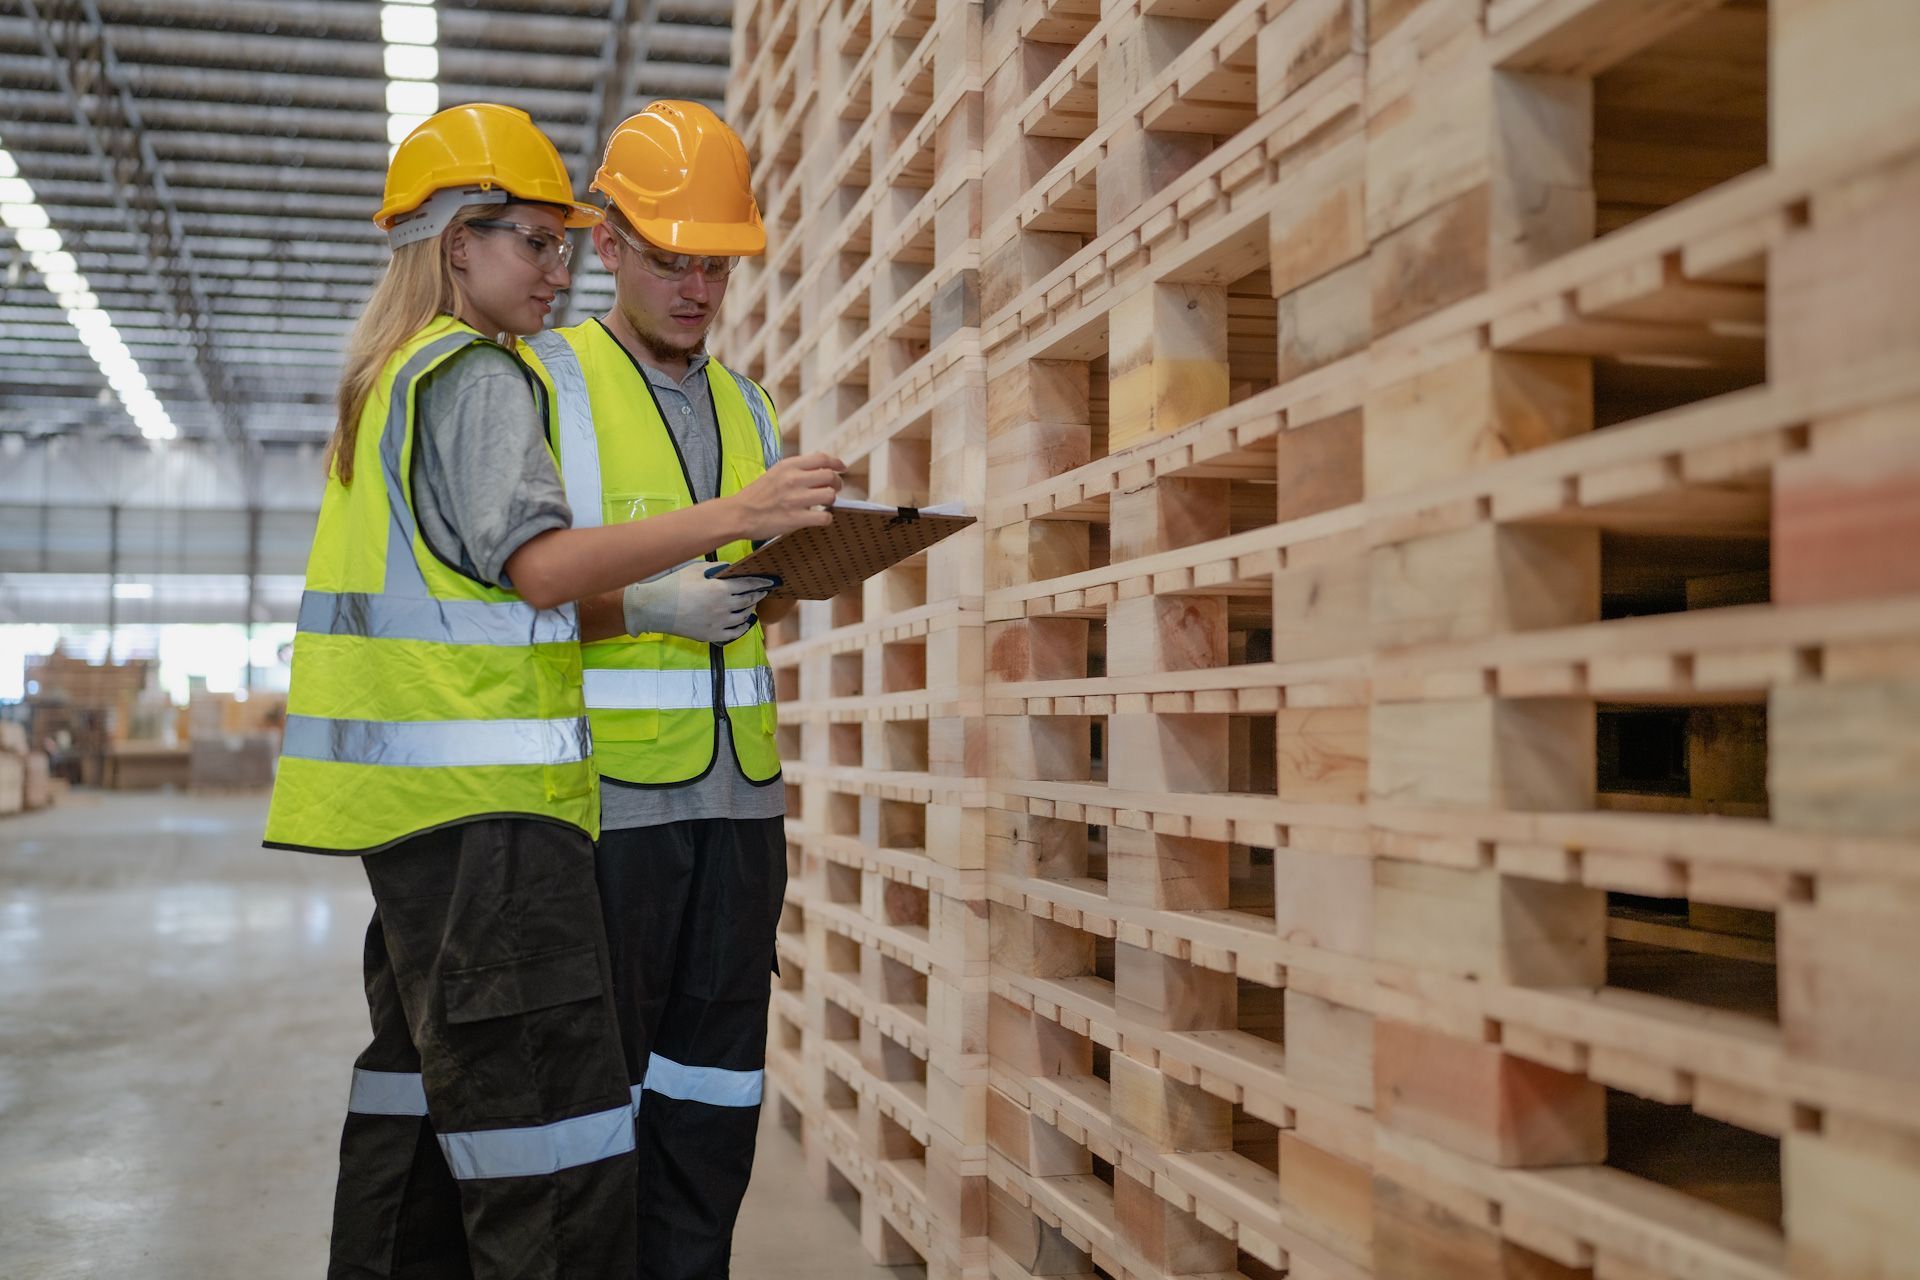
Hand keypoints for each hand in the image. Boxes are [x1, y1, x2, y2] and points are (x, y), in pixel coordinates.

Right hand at [622, 561, 778, 644]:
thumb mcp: (696, 569)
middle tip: (763, 590)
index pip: (749, 584)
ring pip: (744, 616)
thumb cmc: (673, 585)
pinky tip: (746, 622)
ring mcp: (719, 623)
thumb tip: (732, 568)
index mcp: (720, 589)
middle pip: (749, 600)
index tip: (772, 581)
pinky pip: (735, 633)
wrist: (655, 608)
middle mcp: (723, 607)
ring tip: (752, 603)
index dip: (762, 582)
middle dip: (758, 594)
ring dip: (750, 609)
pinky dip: (744, 627)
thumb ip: (717, 568)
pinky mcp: (712, 635)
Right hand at [728, 452, 845, 539]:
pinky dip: (826, 519)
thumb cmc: (756, 495)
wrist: (738, 514)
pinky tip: (819, 518)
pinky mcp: (795, 519)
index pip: (822, 458)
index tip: (842, 468)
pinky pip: (824, 517)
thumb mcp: (775, 473)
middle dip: (836, 483)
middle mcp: (793, 480)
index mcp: (788, 466)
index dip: (836, 463)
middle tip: (833, 490)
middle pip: (830, 476)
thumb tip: (820, 469)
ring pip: (830, 496)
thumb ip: (795, 469)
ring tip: (824, 504)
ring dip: (831, 501)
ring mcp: (795, 499)